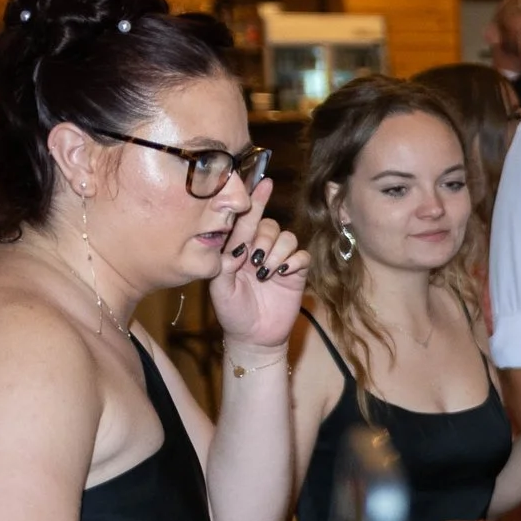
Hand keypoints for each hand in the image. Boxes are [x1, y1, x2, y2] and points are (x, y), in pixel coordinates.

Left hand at [207, 178, 310, 348]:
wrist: (254, 337)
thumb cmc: (232, 312)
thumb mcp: (219, 288)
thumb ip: (223, 264)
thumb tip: (237, 247)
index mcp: (237, 249)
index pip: (246, 220)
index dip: (255, 201)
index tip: (263, 183)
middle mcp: (259, 250)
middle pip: (269, 226)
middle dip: (264, 239)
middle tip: (255, 261)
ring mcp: (279, 261)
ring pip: (287, 238)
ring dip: (277, 252)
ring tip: (267, 272)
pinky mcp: (296, 273)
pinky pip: (301, 255)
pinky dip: (293, 261)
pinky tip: (282, 274)